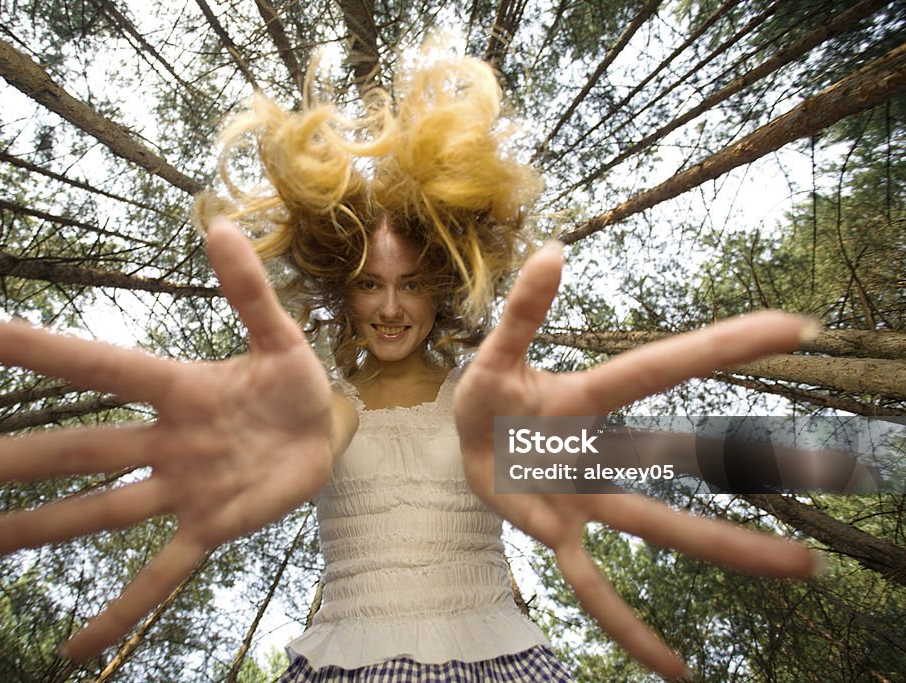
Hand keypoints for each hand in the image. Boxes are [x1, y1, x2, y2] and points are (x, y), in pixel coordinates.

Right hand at [0, 220, 333, 660]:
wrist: (325, 435)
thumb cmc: (294, 382)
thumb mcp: (280, 336)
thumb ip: (249, 291)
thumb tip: (219, 227)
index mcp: (176, 387)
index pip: (89, 365)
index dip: (22, 347)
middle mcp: (162, 441)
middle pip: (68, 450)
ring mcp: (181, 489)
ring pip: (94, 512)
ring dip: (24, 529)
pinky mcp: (210, 528)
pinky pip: (160, 574)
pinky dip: (123, 610)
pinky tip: (75, 651)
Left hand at [454, 242, 817, 679]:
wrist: (465, 442)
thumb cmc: (489, 395)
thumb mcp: (494, 356)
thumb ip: (522, 312)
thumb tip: (555, 250)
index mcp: (585, 400)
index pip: (657, 369)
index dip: (720, 346)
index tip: (793, 326)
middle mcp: (601, 450)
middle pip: (682, 454)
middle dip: (756, 460)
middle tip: (839, 464)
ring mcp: (584, 498)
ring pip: (659, 525)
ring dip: (725, 547)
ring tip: (800, 569)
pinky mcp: (558, 535)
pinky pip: (595, 586)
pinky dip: (627, 627)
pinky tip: (673, 668)